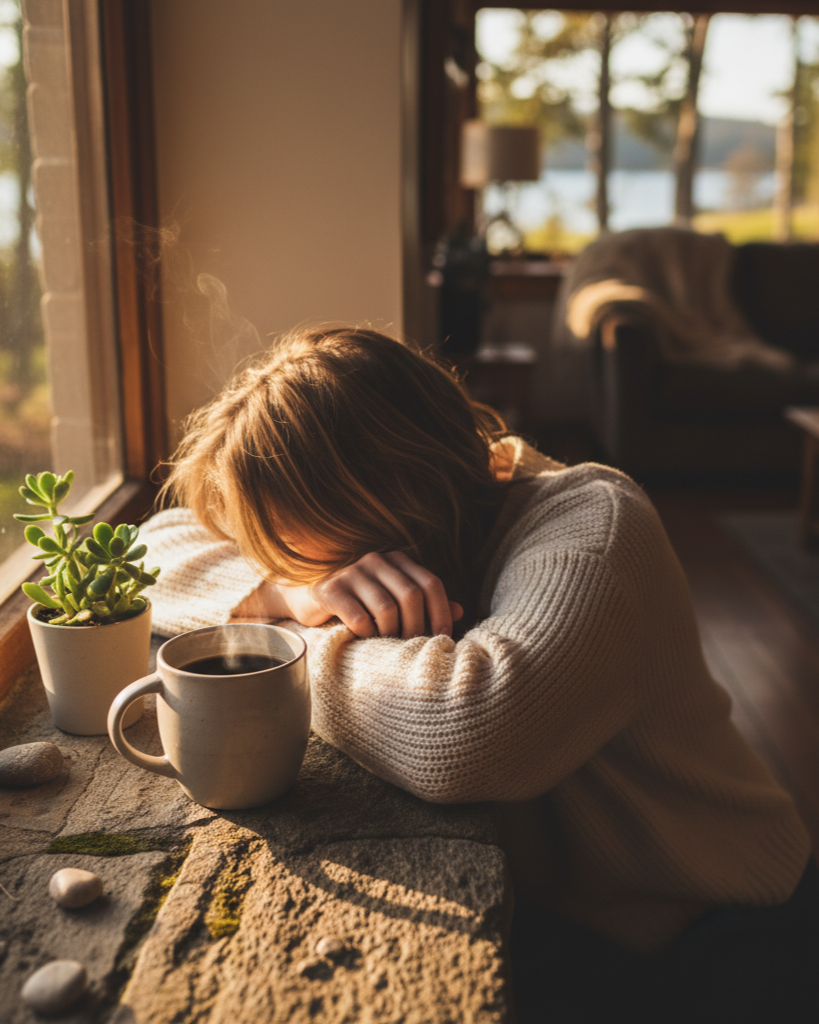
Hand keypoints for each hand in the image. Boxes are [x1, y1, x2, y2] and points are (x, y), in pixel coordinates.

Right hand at [277, 551, 462, 638]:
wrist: (303, 596)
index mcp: (395, 560)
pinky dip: (366, 634)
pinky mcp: (330, 589)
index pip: (430, 583)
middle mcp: (375, 560)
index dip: (441, 612)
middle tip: (411, 646)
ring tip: (386, 643)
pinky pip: (359, 618)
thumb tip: (460, 609)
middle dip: (416, 627)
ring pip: (386, 609)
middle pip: (411, 596)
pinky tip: (363, 639)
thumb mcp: (390, 598)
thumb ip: (422, 602)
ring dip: (391, 633)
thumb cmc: (355, 600)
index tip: (444, 637)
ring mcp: (351, 572)